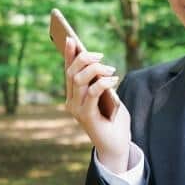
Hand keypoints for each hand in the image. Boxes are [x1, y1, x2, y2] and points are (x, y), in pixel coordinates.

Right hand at [64, 37, 131, 173]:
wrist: (116, 146)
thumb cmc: (113, 119)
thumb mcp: (107, 95)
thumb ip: (100, 82)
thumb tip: (99, 65)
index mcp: (73, 96)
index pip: (68, 70)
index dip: (68, 54)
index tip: (70, 39)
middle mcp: (71, 102)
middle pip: (72, 72)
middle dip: (85, 59)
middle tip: (101, 56)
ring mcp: (76, 109)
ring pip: (79, 80)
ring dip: (95, 70)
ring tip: (111, 69)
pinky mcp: (86, 116)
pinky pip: (92, 92)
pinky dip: (103, 82)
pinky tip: (114, 80)